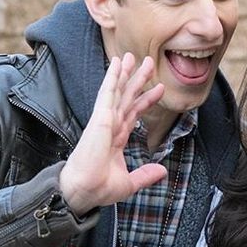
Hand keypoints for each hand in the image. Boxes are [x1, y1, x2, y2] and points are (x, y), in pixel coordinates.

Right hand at [59, 53, 166, 215]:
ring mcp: (104, 121)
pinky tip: (117, 64)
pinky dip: (112, 78)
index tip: (158, 88)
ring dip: (126, 73)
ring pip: (118, 92)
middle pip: (127, 97)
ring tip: (133, 56)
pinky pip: (107, 94)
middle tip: (149, 62)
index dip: (146, 100)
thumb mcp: (129, 183)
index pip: (133, 113)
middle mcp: (110, 126)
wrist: (84, 191)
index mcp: (115, 138)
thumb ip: (145, 175)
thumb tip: (162, 171)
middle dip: (138, 80)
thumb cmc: (99, 188)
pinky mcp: (100, 119)